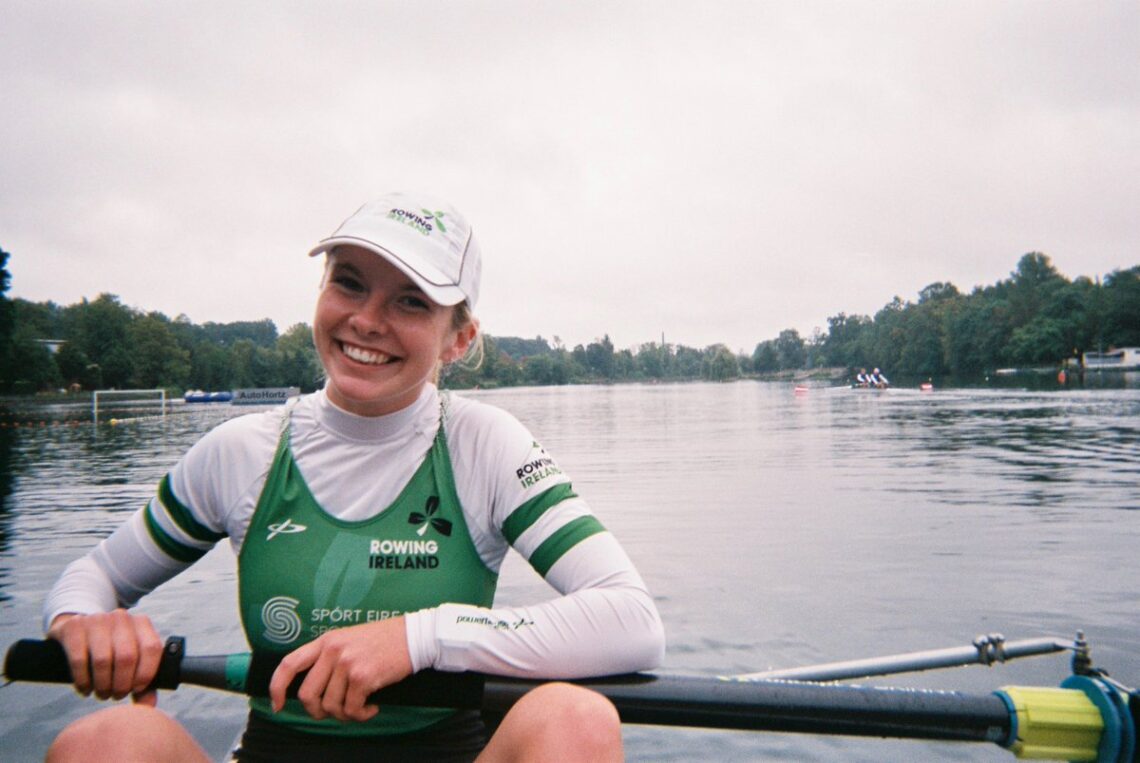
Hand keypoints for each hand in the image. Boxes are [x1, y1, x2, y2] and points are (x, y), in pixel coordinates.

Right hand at [47, 609, 164, 705]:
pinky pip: (79, 660)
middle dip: (121, 685)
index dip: (145, 674)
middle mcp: (121, 618)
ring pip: (103, 660)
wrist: (75, 629)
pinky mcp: (74, 627)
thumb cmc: (110, 649)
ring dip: (102, 685)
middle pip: (127, 657)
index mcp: (141, 623)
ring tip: (102, 693)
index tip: (136, 689)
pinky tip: (85, 689)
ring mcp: (97, 620)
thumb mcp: (129, 658)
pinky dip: (83, 681)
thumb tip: (149, 705)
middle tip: (116, 696)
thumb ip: (142, 680)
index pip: (152, 648)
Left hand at [268, 616, 412, 721]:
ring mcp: (346, 663)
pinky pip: (352, 709)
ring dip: (345, 715)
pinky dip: (361, 715)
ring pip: (330, 706)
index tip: (277, 705)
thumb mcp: (349, 640)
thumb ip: (329, 658)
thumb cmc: (384, 641)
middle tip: (334, 713)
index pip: (289, 664)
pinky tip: (372, 708)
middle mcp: (332, 651)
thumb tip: (313, 691)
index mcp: (326, 641)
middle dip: (318, 712)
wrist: (414, 637)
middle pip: (307, 695)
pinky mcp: (363, 677)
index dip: (277, 687)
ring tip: (360, 708)